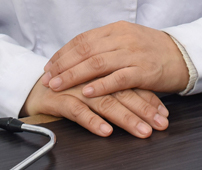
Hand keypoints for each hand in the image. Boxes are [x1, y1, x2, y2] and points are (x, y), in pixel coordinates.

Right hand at [21, 75, 168, 138]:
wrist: (37, 88)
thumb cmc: (70, 87)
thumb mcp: (97, 85)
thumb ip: (118, 88)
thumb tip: (148, 105)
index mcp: (103, 70)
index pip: (131, 82)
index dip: (148, 98)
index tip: (164, 114)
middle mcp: (92, 77)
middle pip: (122, 92)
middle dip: (144, 110)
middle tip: (160, 124)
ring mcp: (77, 88)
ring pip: (105, 102)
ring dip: (125, 118)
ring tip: (142, 131)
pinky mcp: (60, 99)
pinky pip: (78, 111)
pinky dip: (93, 121)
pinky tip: (105, 131)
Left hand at [41, 21, 188, 97]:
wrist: (182, 55)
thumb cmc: (152, 50)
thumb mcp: (128, 39)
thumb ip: (106, 44)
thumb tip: (79, 53)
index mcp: (117, 28)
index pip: (83, 38)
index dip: (64, 52)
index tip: (50, 65)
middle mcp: (123, 38)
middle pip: (86, 50)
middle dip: (63, 64)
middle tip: (47, 77)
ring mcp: (133, 53)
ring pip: (97, 63)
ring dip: (74, 75)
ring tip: (59, 85)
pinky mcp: (143, 71)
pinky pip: (118, 79)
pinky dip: (101, 85)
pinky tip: (87, 92)